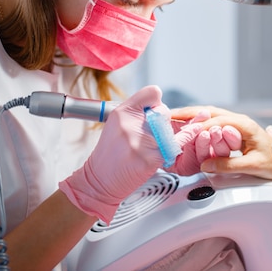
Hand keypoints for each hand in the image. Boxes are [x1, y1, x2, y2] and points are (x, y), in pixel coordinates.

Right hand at [59, 85, 164, 222]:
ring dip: (163, 138)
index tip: (152, 110)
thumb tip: (158, 105)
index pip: (153, 92)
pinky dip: (168, 150)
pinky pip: (171, 148)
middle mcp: (131, 123)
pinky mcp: (151, 158)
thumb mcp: (116, 123)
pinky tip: (158, 151)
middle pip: (164, 111)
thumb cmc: (110, 152)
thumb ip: (137, 112)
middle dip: (160, 121)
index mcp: (122, 112)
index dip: (155, 102)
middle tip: (147, 134)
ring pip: (169, 131)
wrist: (100, 180)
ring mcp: (142, 141)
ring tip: (146, 147)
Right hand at [171, 105, 271, 178]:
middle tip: (169, 115)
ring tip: (172, 117)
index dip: (199, 126)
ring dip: (190, 115)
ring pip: (208, 114)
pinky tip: (186, 125)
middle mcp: (238, 120)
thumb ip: (229, 165)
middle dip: (188, 112)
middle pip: (209, 111)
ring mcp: (234, 123)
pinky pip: (211, 121)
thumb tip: (206, 165)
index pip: (217, 121)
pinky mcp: (231, 129)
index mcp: (244, 125)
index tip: (184, 132)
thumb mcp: (252, 166)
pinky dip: (196, 121)